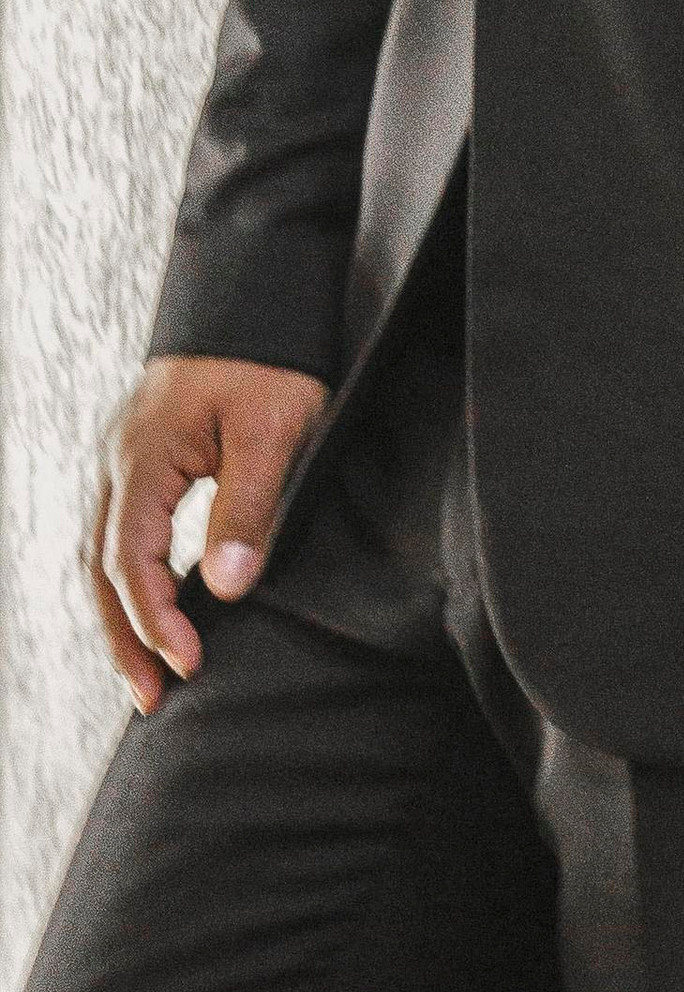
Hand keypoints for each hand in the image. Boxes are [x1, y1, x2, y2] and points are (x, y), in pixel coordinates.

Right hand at [89, 356, 328, 712]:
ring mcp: (120, 458)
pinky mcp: (138, 456)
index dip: (156, 620)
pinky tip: (155, 605)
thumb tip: (227, 587)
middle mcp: (117, 462)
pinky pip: (117, 531)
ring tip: (148, 671)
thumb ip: (247, 506)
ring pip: (102, 553)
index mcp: (143, 458)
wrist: (255, 292)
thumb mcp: (273, 429)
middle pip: (101, 568)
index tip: (190, 666)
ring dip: (121, 614)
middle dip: (124, 637)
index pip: (132, 562)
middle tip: (153, 698)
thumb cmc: (269, 357)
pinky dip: (128, 578)